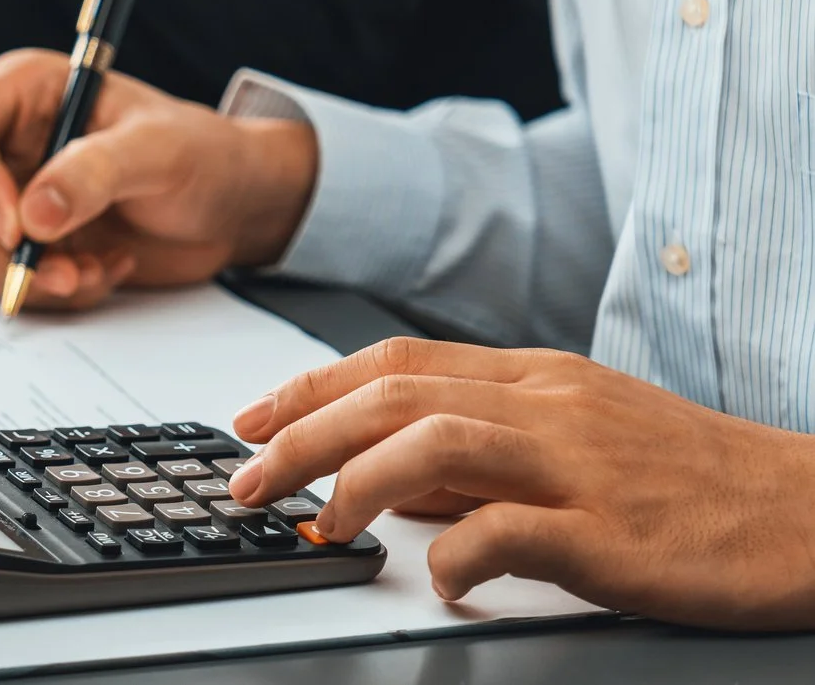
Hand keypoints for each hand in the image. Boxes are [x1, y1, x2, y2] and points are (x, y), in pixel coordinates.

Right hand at [0, 50, 317, 309]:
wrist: (231, 208)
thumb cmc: (203, 155)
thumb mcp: (160, 150)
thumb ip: (95, 172)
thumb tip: (32, 216)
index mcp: (22, 94)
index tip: (18, 227)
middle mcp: (0, 143)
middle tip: (63, 271)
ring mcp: (4, 196)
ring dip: (22, 278)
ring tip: (91, 272)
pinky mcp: (18, 244)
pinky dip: (42, 293)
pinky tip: (96, 273)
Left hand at [230, 337, 814, 629]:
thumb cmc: (694, 483)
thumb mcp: (579, 439)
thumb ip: (480, 452)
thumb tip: (380, 475)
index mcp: (538, 378)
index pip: (395, 362)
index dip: (307, 389)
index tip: (249, 422)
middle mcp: (551, 407)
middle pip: (393, 397)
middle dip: (299, 437)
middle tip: (247, 481)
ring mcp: (582, 467)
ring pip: (434, 444)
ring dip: (354, 486)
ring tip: (321, 527)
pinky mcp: (612, 534)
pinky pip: (505, 534)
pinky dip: (452, 556)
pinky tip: (436, 579)